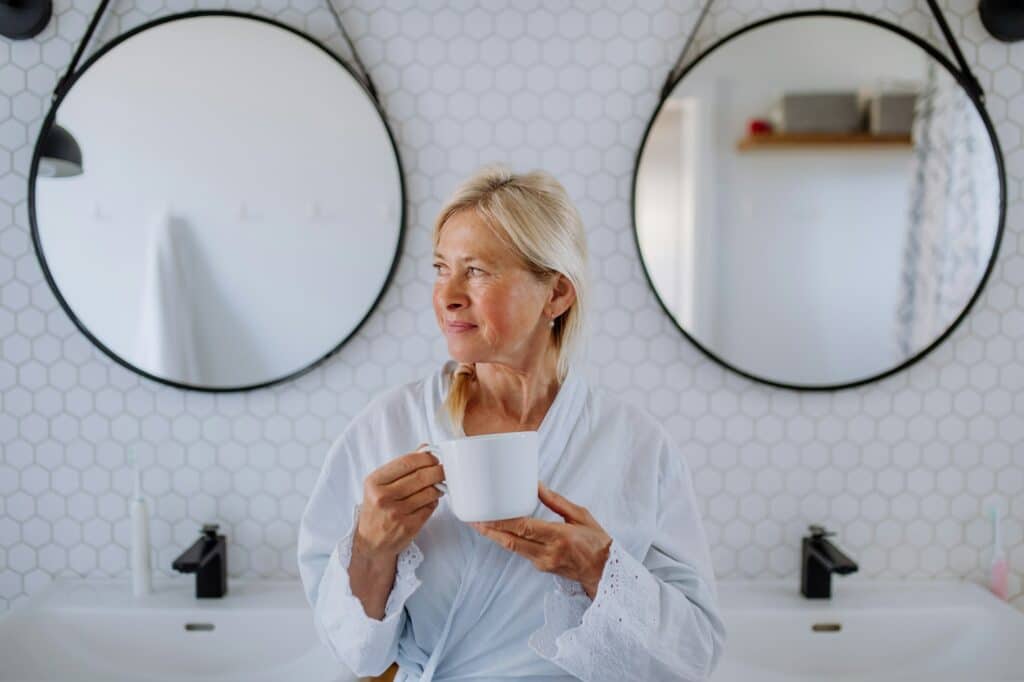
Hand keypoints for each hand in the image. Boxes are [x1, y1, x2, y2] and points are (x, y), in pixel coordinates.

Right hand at [354, 444, 444, 562]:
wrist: (370, 542)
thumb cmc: (377, 509)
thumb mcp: (380, 485)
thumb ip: (402, 466)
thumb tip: (425, 448)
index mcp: (374, 482)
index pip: (406, 462)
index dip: (425, 458)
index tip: (434, 458)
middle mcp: (383, 497)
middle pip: (421, 476)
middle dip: (437, 470)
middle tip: (442, 469)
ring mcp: (396, 513)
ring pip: (429, 492)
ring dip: (438, 486)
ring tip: (437, 485)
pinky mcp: (409, 526)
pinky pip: (430, 507)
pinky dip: (433, 501)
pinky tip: (429, 500)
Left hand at [470, 481, 611, 598]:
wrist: (605, 571)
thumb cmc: (596, 541)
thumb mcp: (580, 515)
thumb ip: (556, 501)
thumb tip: (536, 485)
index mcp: (560, 537)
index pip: (524, 528)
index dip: (502, 522)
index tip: (486, 514)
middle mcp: (548, 552)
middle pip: (512, 541)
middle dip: (490, 530)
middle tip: (473, 519)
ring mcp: (543, 563)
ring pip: (513, 549)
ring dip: (495, 537)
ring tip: (480, 524)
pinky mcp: (542, 568)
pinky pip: (521, 553)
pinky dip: (509, 542)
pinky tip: (500, 532)